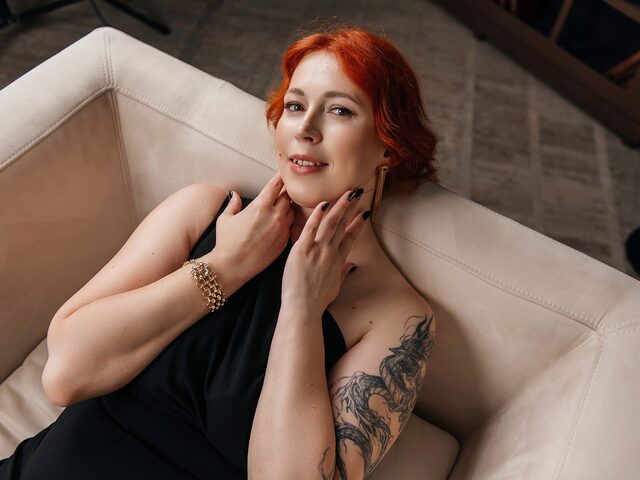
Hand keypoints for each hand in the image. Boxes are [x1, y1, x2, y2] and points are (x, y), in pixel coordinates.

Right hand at [212, 171, 293, 279]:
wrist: (233, 266)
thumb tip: (235, 195)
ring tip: (284, 207)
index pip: (276, 185)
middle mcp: (274, 216)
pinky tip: (281, 224)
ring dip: (288, 207)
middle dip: (286, 192)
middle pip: (288, 197)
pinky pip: (290, 227)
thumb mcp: (225, 219)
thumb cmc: (227, 242)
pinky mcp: (284, 242)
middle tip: (285, 190)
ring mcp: (282, 229)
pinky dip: (287, 223)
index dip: (280, 178)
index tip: (283, 174)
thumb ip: (233, 204)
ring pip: (292, 212)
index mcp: (260, 206)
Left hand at [281, 188, 368, 316]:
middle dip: (351, 208)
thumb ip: (342, 272)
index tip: (364, 213)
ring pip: (331, 223)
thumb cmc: (316, 301)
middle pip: (343, 225)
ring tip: (348, 193)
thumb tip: (351, 265)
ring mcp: (317, 250)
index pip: (350, 237)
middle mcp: (330, 252)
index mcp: (338, 261)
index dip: (358, 224)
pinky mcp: (302, 250)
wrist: (303, 308)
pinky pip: (310, 228)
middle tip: (358, 193)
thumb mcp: (335, 286)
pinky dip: (317, 215)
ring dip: (340, 206)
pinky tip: (323, 203)